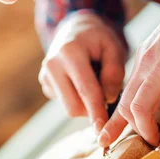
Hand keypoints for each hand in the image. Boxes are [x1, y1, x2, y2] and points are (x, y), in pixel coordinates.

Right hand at [38, 11, 126, 133]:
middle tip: (110, 98)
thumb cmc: (98, 39)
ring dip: (86, 105)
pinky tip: (82, 83)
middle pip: (74, 105)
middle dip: (93, 110)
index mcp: (69, 52)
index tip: (104, 129)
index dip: (97, 111)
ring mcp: (45, 75)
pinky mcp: (45, 84)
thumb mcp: (113, 48)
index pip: (86, 90)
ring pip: (69, 108)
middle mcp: (52, 64)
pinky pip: (65, 103)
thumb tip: (108, 99)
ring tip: (96, 84)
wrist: (76, 29)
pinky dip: (78, 99)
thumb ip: (114, 72)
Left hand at [99, 0, 159, 147]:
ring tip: (156, 143)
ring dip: (147, 131)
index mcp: (144, 58)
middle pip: (126, 104)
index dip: (115, 120)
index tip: (106, 137)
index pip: (124, 93)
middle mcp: (148, 64)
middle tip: (141, 144)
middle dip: (129, 129)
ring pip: (139, 108)